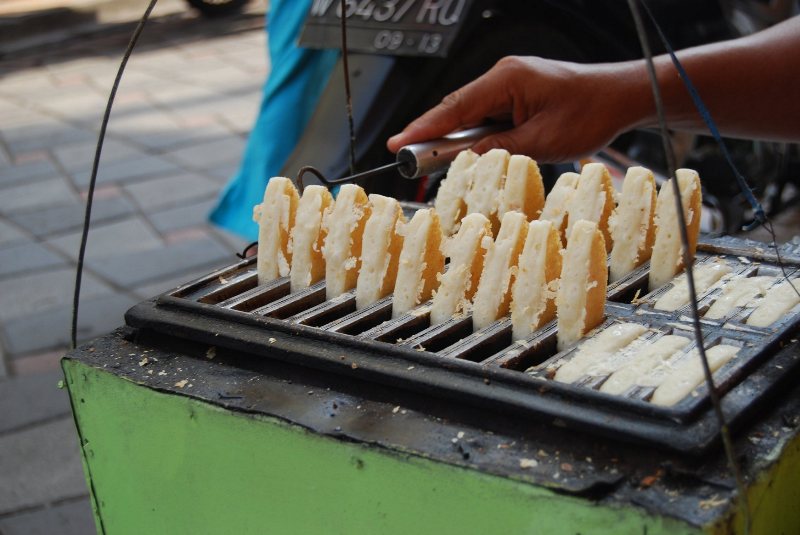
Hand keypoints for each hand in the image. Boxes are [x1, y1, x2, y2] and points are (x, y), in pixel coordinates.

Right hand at [387, 56, 644, 162]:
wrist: (621, 96)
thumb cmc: (590, 114)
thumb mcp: (541, 142)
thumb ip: (498, 149)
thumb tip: (464, 158)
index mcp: (507, 80)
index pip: (454, 107)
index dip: (423, 128)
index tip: (397, 144)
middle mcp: (504, 75)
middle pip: (456, 108)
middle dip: (433, 134)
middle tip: (408, 159)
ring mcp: (511, 82)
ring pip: (471, 113)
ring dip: (458, 137)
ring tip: (438, 161)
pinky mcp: (518, 92)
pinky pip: (487, 113)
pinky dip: (477, 132)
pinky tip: (473, 150)